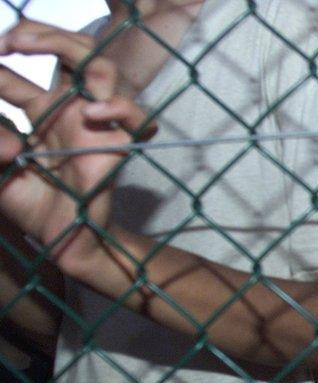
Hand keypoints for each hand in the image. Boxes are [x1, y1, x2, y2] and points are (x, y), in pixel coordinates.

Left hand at [0, 20, 150, 275]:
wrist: (64, 244)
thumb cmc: (34, 206)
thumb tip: (11, 137)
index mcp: (41, 109)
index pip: (22, 67)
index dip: (6, 55)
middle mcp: (71, 109)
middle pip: (71, 51)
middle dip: (43, 34)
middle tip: (12, 40)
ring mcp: (97, 125)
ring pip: (103, 69)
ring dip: (74, 50)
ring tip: (33, 48)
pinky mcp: (119, 147)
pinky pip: (134, 117)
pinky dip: (119, 107)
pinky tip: (93, 111)